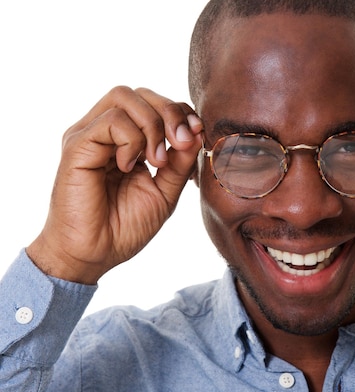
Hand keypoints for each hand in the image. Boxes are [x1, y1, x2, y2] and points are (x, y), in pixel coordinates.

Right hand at [27, 87, 202, 283]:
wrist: (94, 255)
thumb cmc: (124, 227)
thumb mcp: (165, 191)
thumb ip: (180, 162)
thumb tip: (197, 131)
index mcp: (125, 140)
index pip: (154, 104)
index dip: (180, 113)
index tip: (197, 135)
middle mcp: (104, 131)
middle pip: (141, 93)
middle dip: (171, 112)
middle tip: (182, 143)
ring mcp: (89, 135)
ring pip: (125, 97)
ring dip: (153, 125)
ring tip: (156, 161)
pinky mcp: (77, 145)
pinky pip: (112, 122)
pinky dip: (132, 141)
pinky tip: (130, 167)